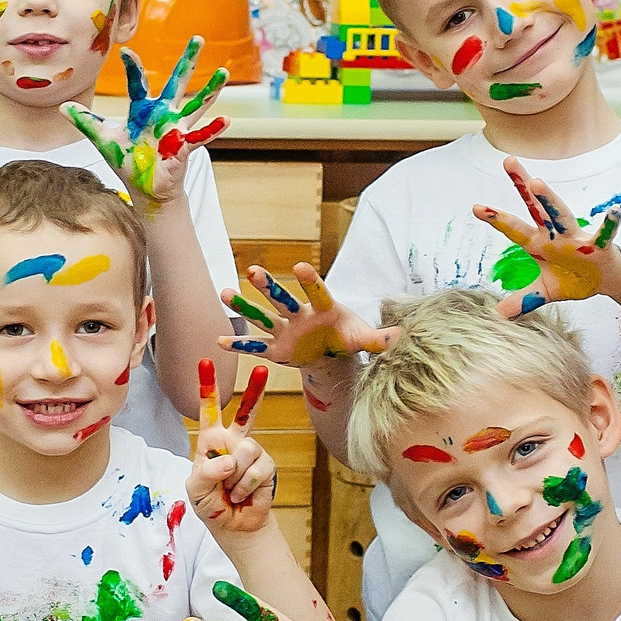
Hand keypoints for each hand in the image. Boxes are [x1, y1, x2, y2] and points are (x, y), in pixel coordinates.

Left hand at [66, 38, 227, 205]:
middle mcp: (163, 114)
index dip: (133, 68)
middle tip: (197, 38)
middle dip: (187, 61)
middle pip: (177, 82)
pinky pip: (200, 136)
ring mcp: (177, 129)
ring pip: (197, 104)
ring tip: (224, 72)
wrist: (145, 189)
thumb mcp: (104, 140)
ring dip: (211, 89)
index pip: (138, 84)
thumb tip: (62, 107)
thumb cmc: (128, 162)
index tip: (126, 51)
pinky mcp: (184, 147)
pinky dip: (213, 128)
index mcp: (143, 110)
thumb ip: (86, 122)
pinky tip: (227, 120)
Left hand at [186, 358, 276, 533]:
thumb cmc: (210, 504)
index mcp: (211, 440)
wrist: (234, 526)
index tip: (206, 361)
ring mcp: (252, 453)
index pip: (209, 409)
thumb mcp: (195, 488)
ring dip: (235, 475)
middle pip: (246, 411)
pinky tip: (242, 495)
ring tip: (230, 489)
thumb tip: (229, 461)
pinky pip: (257, 470)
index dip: (207, 386)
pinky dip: (245, 487)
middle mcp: (234, 441)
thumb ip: (205, 472)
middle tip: (262, 369)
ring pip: (247, 449)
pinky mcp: (267, 467)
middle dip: (256, 390)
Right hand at [219, 260, 395, 364]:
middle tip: (254, 270)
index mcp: (324, 309)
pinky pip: (256, 347)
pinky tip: (220, 342)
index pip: (317, 291)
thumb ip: (379, 338)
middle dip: (269, 285)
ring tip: (225, 293)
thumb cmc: (347, 338)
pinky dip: (240, 346)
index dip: (309, 280)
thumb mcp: (364, 339)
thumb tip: (400, 335)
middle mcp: (300, 315)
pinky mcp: (276, 348)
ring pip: (263, 317)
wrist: (331, 353)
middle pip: (283, 298)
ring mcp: (285, 330)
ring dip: (245, 307)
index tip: (300, 266)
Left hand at [475, 159, 620, 316]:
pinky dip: (610, 223)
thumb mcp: (545, 292)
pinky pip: (604, 233)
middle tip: (508, 161)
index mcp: (539, 243)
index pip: (514, 228)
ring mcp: (576, 238)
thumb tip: (498, 315)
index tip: (475, 207)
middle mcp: (554, 235)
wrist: (607, 281)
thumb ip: (523, 300)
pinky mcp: (600, 246)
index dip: (496, 218)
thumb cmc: (575, 279)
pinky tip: (615, 210)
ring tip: (537, 183)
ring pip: (561, 215)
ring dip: (550, 200)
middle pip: (535, 207)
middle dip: (523, 185)